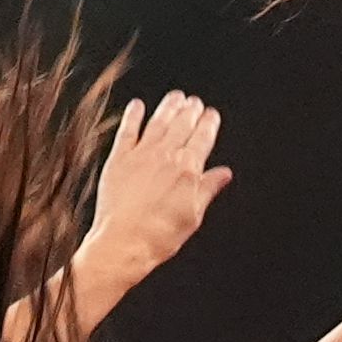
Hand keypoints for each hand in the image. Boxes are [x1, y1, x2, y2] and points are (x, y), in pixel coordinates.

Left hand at [73, 91, 231, 307]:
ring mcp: (141, 155)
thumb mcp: (192, 216)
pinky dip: (134, 116)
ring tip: (175, 97)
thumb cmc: (158, 236)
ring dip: (168, 107)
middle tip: (194, 101)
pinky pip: (128, 130)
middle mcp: (165, 157)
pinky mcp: (118, 159)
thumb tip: (223, 174)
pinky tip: (138, 106)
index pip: (203, 138)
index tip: (211, 114)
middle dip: (191, 110)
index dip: (209, 123)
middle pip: (182, 125)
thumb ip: (207, 189)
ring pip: (158, 122)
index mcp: (187, 170)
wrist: (123, 243)